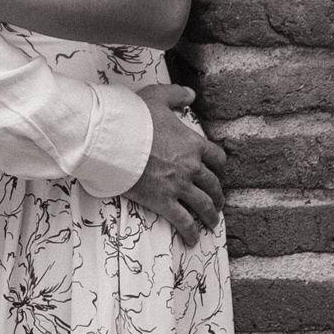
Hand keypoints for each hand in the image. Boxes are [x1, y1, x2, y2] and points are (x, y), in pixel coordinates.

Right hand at [127, 85, 226, 242]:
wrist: (114, 138)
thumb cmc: (134, 116)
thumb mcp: (157, 96)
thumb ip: (176, 95)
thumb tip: (191, 93)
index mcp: (193, 143)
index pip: (217, 157)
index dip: (220, 166)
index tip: (218, 171)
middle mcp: (191, 167)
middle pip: (213, 184)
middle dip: (217, 194)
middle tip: (217, 201)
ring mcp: (179, 186)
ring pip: (203, 205)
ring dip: (210, 214)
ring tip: (211, 221)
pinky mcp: (163, 201)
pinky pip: (183, 221)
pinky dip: (190, 232)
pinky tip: (193, 239)